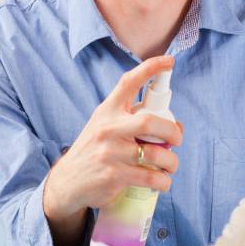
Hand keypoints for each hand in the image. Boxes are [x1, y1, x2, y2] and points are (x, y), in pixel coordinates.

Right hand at [43, 55, 181, 245]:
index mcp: (107, 111)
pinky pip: (150, 178)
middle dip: (171, 131)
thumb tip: (175, 125)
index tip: (169, 62)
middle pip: (149, 123)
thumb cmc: (95, 151)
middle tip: (177, 139)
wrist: (67, 183)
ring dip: (171, 162)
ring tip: (171, 166)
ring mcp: (109, 153)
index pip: (128, 83)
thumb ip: (133, 120)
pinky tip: (163, 182)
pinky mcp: (113, 176)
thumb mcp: (105, 126)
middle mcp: (107, 128)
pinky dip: (163, 182)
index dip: (150, 69)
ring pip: (155, 154)